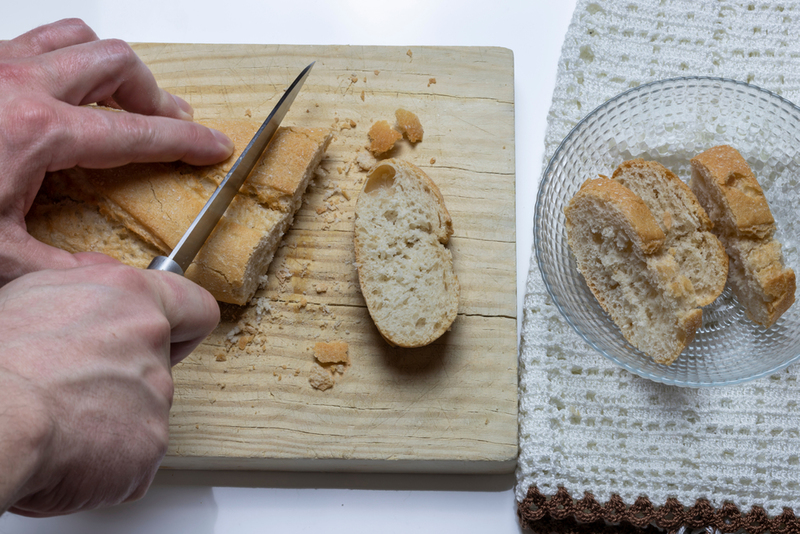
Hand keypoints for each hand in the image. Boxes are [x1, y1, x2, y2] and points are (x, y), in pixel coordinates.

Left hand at [0, 18, 234, 283]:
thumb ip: (63, 269)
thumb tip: (110, 285)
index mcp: (37, 133)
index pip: (138, 133)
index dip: (188, 142)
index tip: (216, 146)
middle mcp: (19, 85)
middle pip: (118, 65)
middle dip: (156, 96)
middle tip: (170, 127)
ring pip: (79, 39)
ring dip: (113, 68)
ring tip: (126, 101)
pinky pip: (35, 40)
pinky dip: (66, 59)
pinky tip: (63, 91)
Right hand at [0, 258, 219, 515]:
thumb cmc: (0, 361)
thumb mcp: (39, 294)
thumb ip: (90, 290)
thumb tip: (101, 282)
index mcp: (130, 295)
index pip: (195, 307)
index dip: (182, 327)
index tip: (171, 338)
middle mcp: (151, 339)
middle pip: (159, 365)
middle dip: (125, 380)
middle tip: (78, 388)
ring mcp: (157, 393)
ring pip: (143, 411)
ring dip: (111, 420)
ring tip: (59, 419)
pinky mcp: (151, 443)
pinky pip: (134, 454)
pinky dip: (106, 460)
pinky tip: (67, 450)